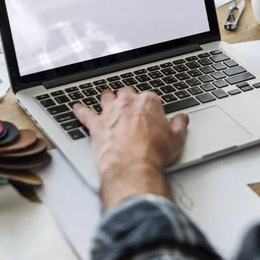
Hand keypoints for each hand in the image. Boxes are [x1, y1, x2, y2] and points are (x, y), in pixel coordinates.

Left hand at [73, 88, 188, 208]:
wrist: (133, 166)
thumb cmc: (153, 153)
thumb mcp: (176, 139)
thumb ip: (179, 125)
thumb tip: (182, 118)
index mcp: (148, 102)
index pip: (149, 97)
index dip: (150, 106)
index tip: (151, 114)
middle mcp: (127, 103)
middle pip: (127, 93)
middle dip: (128, 99)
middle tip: (130, 107)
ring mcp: (110, 112)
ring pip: (106, 98)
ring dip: (107, 99)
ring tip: (107, 101)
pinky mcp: (96, 124)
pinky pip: (84, 113)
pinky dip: (80, 111)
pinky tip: (77, 108)